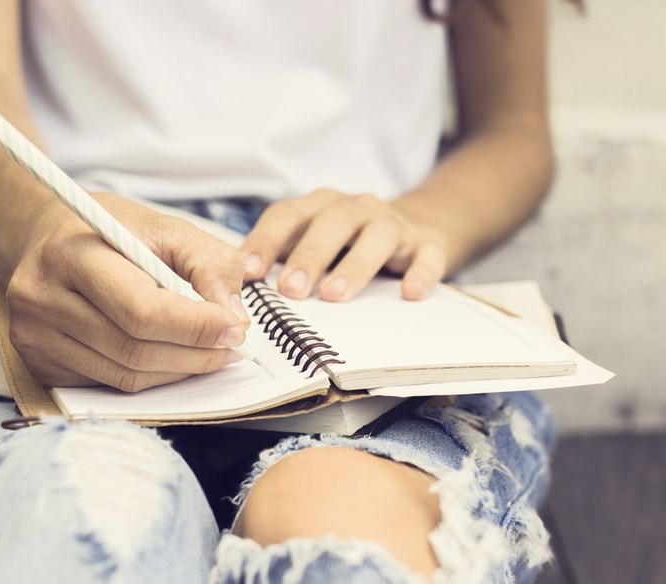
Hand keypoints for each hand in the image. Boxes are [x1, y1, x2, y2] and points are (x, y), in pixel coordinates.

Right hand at [6, 194, 250, 391]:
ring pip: (125, 375)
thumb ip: (209, 263)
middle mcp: (41, 298)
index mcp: (70, 253)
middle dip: (195, 353)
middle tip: (231, 346)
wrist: (47, 238)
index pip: (140, 310)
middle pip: (134, 349)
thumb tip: (233, 318)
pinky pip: (110, 385)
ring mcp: (33, 336)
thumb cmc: (111, 231)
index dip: (195, 326)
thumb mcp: (165, 227)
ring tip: (208, 352)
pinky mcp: (38, 364)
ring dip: (178, 370)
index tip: (235, 327)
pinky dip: (151, 377)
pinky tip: (169, 357)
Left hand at [241, 189, 448, 300]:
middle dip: (309, 255)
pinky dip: (420, 272)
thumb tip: (238, 290)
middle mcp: (355, 209)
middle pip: (331, 222)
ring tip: (335, 295)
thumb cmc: (347, 244)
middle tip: (291, 290)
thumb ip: (282, 260)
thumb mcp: (312, 244)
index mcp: (319, 206)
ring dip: (354, 265)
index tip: (249, 272)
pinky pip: (426, 256)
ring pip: (376, 236)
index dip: (266, 241)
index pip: (288, 215)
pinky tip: (410, 293)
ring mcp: (392, 224)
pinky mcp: (426, 245)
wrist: (414, 230)